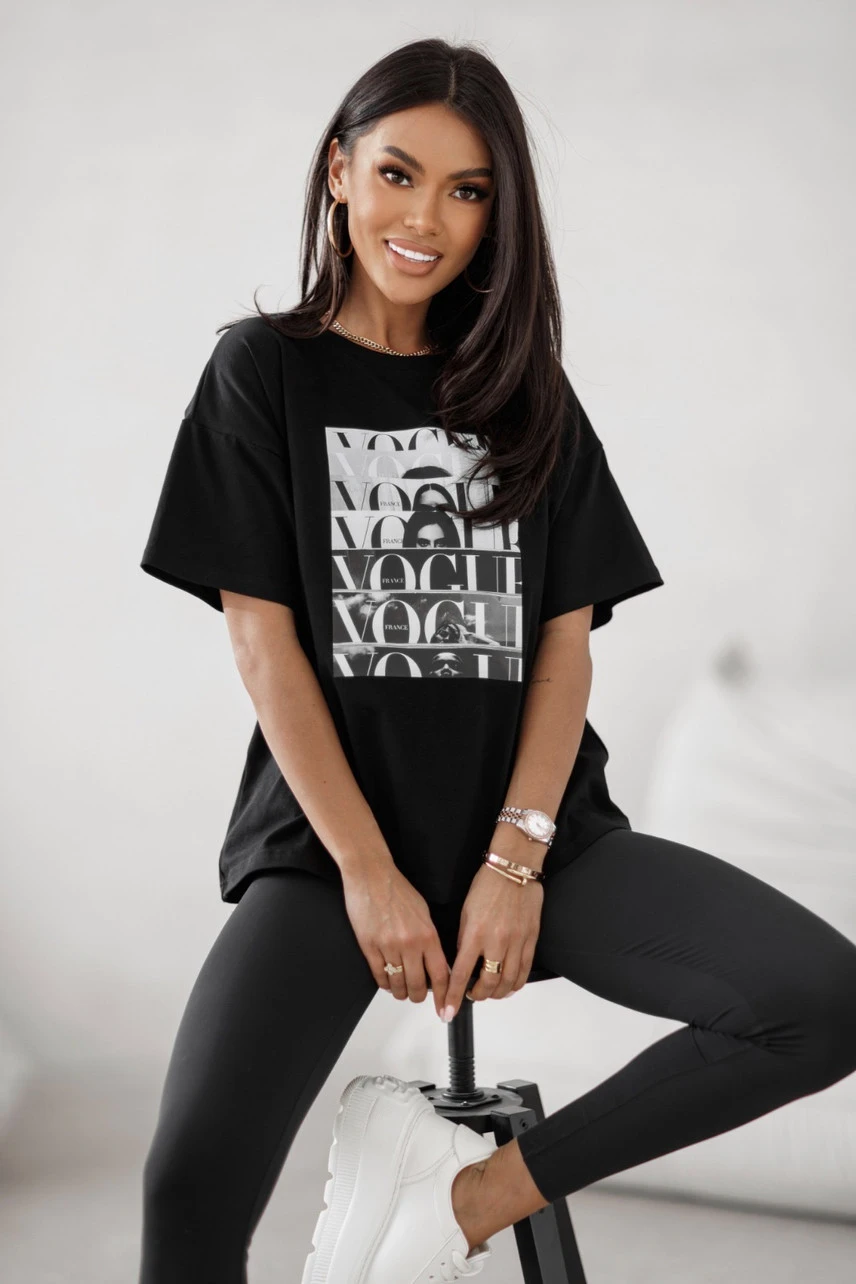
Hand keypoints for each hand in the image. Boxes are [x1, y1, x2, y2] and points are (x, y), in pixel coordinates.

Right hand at [341, 862, 451, 1017]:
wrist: (371, 875)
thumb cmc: (398, 890)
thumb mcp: (424, 913)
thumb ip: (431, 939)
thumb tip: (436, 963)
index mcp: (428, 935)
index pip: (441, 975)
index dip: (444, 996)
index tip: (445, 1009)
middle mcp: (410, 944)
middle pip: (418, 986)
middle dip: (418, 997)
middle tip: (417, 996)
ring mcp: (388, 947)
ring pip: (398, 985)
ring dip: (400, 992)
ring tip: (400, 990)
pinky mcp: (369, 947)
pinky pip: (379, 976)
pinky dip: (384, 984)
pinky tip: (386, 981)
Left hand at [444, 863, 543, 1019]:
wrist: (514, 869)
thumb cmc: (487, 885)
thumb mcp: (466, 912)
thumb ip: (465, 939)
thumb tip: (463, 962)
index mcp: (475, 934)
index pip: (461, 974)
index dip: (452, 996)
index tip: (448, 1011)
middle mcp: (497, 941)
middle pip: (488, 984)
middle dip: (477, 996)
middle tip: (471, 996)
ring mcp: (517, 942)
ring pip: (508, 982)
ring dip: (497, 993)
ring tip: (489, 993)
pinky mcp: (531, 939)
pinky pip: (525, 970)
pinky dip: (516, 983)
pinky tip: (510, 985)